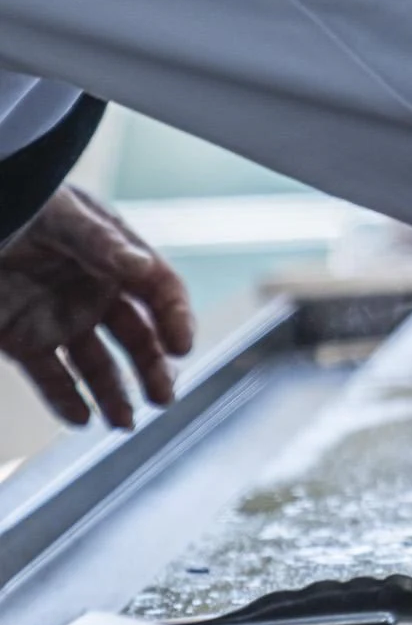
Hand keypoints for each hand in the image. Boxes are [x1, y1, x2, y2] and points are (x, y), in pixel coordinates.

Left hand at [0, 187, 194, 428]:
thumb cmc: (17, 202)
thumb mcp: (58, 215)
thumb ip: (99, 241)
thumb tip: (141, 266)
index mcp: (115, 255)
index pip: (160, 290)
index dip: (176, 318)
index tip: (181, 345)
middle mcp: (94, 291)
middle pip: (137, 336)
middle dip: (153, 367)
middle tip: (163, 395)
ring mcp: (60, 318)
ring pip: (98, 364)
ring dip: (115, 393)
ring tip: (124, 422)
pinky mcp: (23, 341)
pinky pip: (50, 377)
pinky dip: (65, 400)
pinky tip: (81, 418)